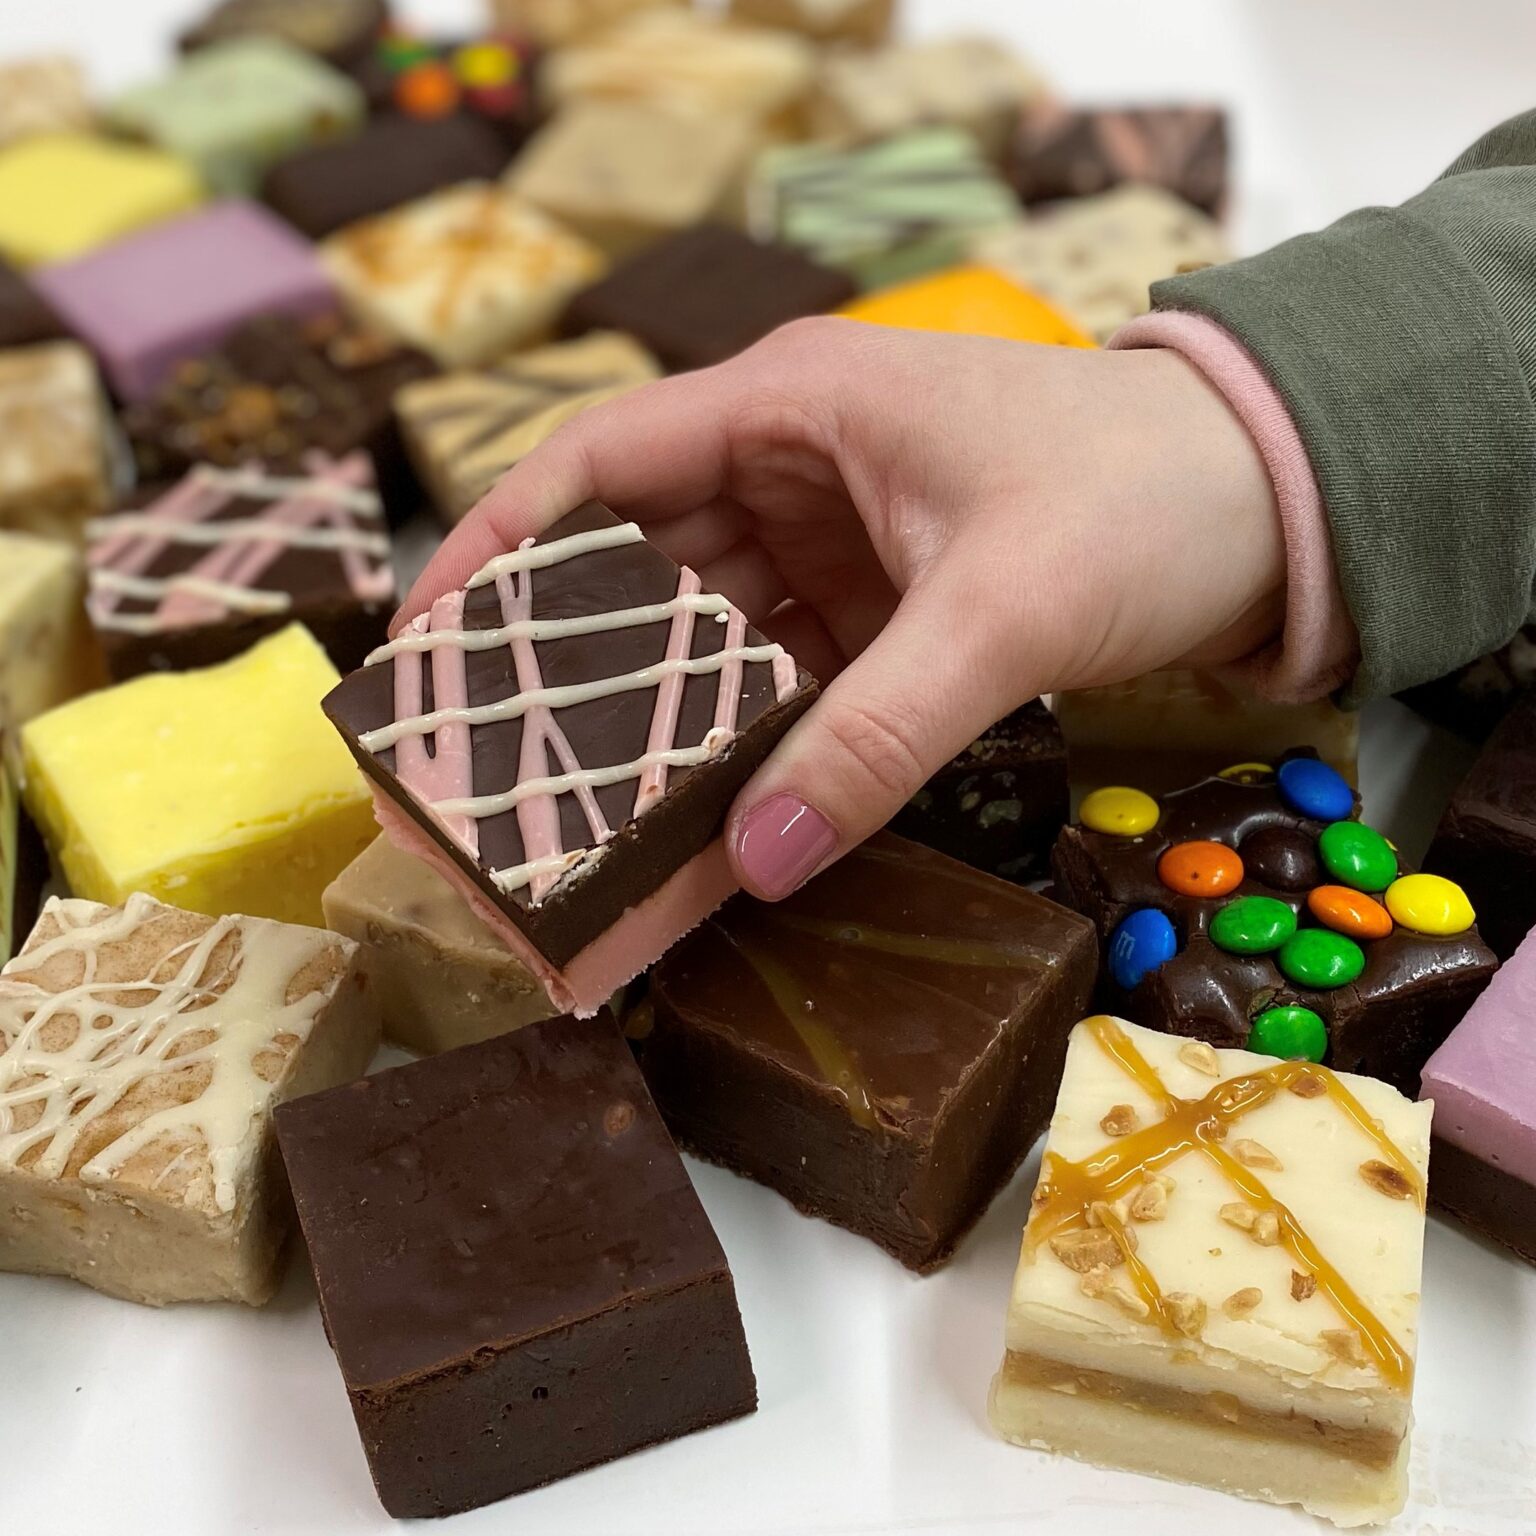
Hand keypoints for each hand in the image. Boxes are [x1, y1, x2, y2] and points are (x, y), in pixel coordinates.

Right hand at [401, 318, 1282, 899]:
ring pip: (703, 647)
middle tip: (488, 774)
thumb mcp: (1003, 611)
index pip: (597, 466)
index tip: (421, 646)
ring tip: (579, 834)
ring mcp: (831, 547)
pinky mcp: (876, 614)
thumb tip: (763, 861)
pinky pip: (779, 690)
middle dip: (563, 673)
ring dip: (652, 737)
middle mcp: (791, 469)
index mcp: (791, 408)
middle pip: (634, 574)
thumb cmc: (1142, 497)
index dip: (493, 551)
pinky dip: (743, 757)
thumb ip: (880, 734)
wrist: (1275, 504)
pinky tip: (703, 834)